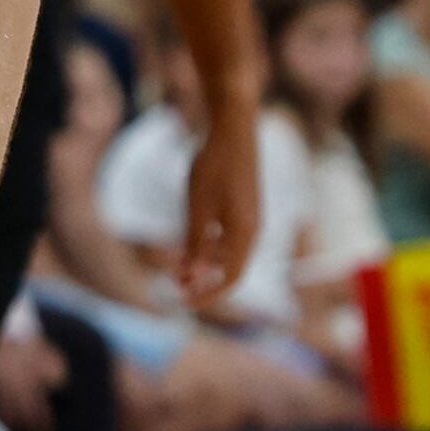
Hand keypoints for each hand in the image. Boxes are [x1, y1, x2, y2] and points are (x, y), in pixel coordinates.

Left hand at [175, 95, 265, 308]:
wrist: (232, 127)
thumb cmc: (214, 166)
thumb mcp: (197, 208)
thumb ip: (195, 244)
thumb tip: (192, 277)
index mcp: (245, 233)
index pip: (232, 278)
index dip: (209, 295)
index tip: (184, 303)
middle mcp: (254, 229)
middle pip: (231, 268)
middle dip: (204, 281)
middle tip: (175, 285)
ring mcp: (252, 217)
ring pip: (229, 253)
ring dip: (205, 263)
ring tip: (178, 265)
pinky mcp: (246, 205)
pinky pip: (230, 236)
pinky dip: (211, 245)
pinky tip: (191, 239)